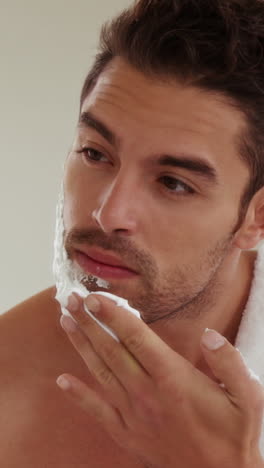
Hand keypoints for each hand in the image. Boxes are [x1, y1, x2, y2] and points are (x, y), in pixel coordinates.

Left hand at [57, 293, 263, 467]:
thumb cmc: (233, 433)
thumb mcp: (246, 395)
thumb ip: (229, 362)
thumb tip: (209, 334)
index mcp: (173, 379)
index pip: (136, 338)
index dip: (114, 315)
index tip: (95, 297)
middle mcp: (147, 393)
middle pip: (111, 350)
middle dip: (90, 322)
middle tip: (72, 298)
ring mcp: (133, 414)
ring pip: (100, 372)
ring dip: (81, 346)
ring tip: (66, 322)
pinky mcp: (127, 432)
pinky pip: (97, 411)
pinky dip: (78, 395)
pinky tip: (61, 381)